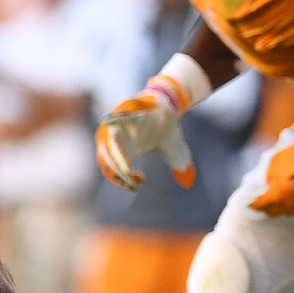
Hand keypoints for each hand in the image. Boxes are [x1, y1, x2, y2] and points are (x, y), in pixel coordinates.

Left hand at [94, 75, 197, 189]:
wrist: (170, 106)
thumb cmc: (166, 130)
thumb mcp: (174, 151)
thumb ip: (178, 166)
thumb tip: (188, 183)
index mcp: (125, 152)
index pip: (113, 171)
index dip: (121, 182)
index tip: (136, 186)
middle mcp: (118, 141)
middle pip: (106, 159)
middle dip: (115, 172)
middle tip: (128, 179)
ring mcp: (120, 127)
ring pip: (108, 142)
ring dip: (115, 156)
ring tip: (125, 170)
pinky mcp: (127, 112)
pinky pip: (117, 117)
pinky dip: (112, 119)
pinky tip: (105, 121)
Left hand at [248, 133, 293, 216]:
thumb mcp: (275, 163)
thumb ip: (269, 177)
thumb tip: (268, 186)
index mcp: (277, 194)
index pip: (260, 205)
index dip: (252, 205)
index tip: (248, 204)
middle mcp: (289, 204)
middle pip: (274, 212)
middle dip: (267, 208)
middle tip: (265, 203)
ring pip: (289, 212)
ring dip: (283, 207)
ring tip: (281, 200)